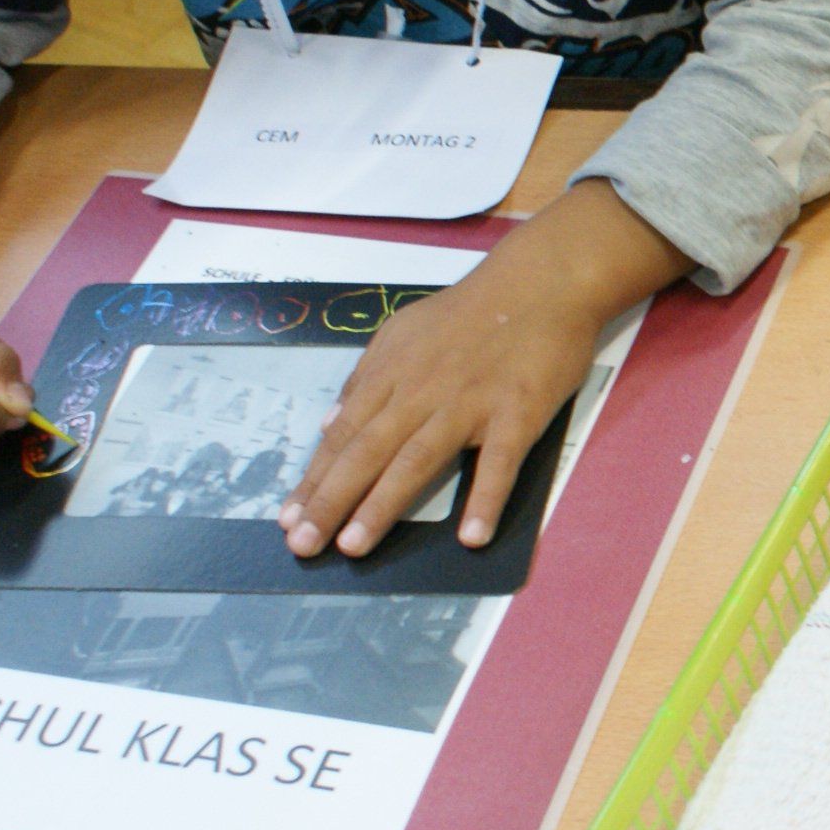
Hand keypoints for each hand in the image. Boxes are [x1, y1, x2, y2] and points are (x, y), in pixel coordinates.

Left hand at [280, 257, 602, 559]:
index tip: (288, 519)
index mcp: (392, 373)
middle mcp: (422, 392)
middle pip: (369, 451)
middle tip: (302, 545)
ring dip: (383, 505)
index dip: (315, 478)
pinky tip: (472, 536)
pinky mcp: (518, 413)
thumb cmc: (470, 311)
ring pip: (418, 459)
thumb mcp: (403, 331)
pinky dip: (486, 499)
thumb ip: (367, 376)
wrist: (541, 282)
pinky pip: (500, 462)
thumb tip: (331, 424)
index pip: (344, 434)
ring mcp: (470, 404)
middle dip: (331, 500)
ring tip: (354, 547)